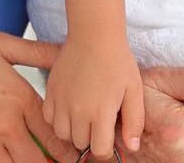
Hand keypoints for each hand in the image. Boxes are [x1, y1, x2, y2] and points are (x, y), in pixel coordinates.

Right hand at [45, 32, 143, 158]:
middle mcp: (78, 111)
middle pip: (80, 144)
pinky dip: (57, 118)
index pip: (99, 150)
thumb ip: (134, 121)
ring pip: (62, 134)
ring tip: (84, 115)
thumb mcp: (134, 90)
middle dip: (91, 137)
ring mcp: (61, 101)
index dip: (106, 147)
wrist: (94, 33)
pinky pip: (48, 118)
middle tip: (98, 120)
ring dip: (73, 130)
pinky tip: (70, 107)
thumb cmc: (117, 59)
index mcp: (101, 112)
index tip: (109, 136)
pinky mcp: (50, 91)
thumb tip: (132, 147)